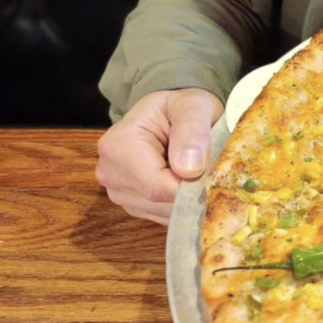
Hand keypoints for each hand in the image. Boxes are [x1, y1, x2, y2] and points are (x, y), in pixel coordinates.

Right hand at [95, 87, 223, 225]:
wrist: (171, 113)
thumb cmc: (182, 106)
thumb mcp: (194, 106)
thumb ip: (193, 131)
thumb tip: (190, 169)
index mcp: (118, 146)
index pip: (156, 185)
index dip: (189, 186)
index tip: (212, 173)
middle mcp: (110, 173)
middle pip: (158, 201)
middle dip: (189, 192)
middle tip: (209, 168)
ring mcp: (117, 192)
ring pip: (162, 212)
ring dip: (186, 199)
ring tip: (195, 170)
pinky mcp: (131, 204)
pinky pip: (161, 216)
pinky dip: (180, 205)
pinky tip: (186, 182)